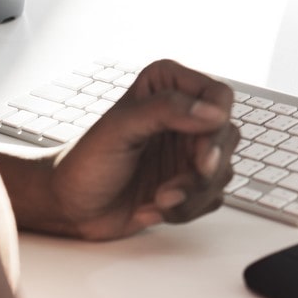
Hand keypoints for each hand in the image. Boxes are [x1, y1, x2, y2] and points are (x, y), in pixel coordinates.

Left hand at [42, 59, 238, 239]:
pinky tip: (154, 207)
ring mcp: (189, 151)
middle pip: (228, 136)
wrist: (70, 207)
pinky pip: (212, 197)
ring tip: (157, 200)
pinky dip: (186, 209)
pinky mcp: (191, 182)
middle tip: (172, 188)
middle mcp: (186, 116)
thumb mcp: (119, 128)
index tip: (201, 154)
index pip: (219, 96)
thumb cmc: (85, 162)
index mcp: (168, 88)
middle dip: (203, 169)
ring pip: (223, 172)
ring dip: (191, 194)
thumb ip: (166, 109)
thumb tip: (214, 112)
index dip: (217, 125)